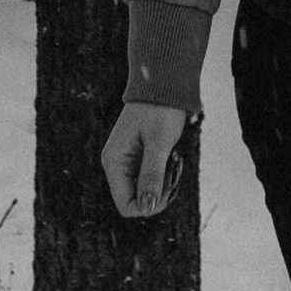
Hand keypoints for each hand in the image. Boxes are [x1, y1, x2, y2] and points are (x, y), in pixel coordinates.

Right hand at [101, 102, 188, 218]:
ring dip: (163, 181)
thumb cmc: (161, 109)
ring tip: (175, 159)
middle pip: (136, 198)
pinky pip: (150, 175)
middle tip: (175, 168)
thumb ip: (152, 175)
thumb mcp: (160, 143)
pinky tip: (173, 155)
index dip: (148, 206)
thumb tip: (147, 207)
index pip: (126, 205)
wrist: (163, 82)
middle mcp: (117, 164)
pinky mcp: (139, 154)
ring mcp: (127, 160)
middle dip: (159, 192)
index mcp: (115, 163)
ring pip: (145, 188)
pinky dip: (164, 171)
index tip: (169, 188)